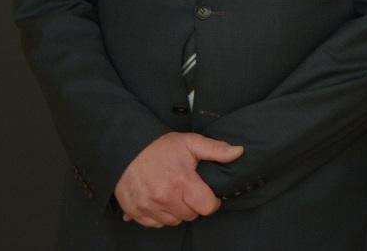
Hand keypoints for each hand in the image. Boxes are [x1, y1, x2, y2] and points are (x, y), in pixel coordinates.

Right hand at [114, 132, 243, 227]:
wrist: (127, 148)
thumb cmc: (161, 147)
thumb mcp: (191, 142)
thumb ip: (216, 149)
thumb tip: (239, 151)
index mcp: (181, 181)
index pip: (207, 207)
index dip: (212, 201)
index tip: (208, 194)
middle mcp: (164, 197)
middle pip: (191, 215)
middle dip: (194, 205)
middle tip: (189, 191)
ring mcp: (148, 206)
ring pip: (173, 221)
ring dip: (177, 211)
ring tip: (174, 194)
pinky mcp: (135, 211)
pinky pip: (155, 224)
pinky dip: (160, 216)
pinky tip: (160, 200)